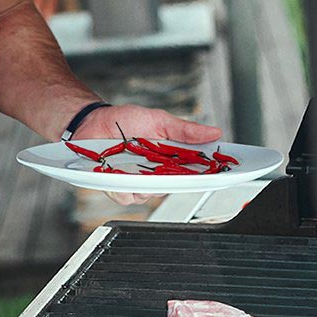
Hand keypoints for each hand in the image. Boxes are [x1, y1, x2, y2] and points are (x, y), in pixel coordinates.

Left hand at [74, 104, 222, 206]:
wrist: (93, 122)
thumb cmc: (125, 120)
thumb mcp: (159, 120)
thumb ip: (185, 130)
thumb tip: (214, 132)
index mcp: (170, 159)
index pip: (195, 172)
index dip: (210, 175)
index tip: (223, 173)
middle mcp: (156, 174)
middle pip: (174, 187)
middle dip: (175, 179)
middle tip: (170, 166)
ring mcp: (137, 182)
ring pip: (150, 195)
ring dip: (145, 182)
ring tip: (135, 163)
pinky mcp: (117, 187)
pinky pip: (126, 196)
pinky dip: (123, 186)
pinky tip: (117, 172)